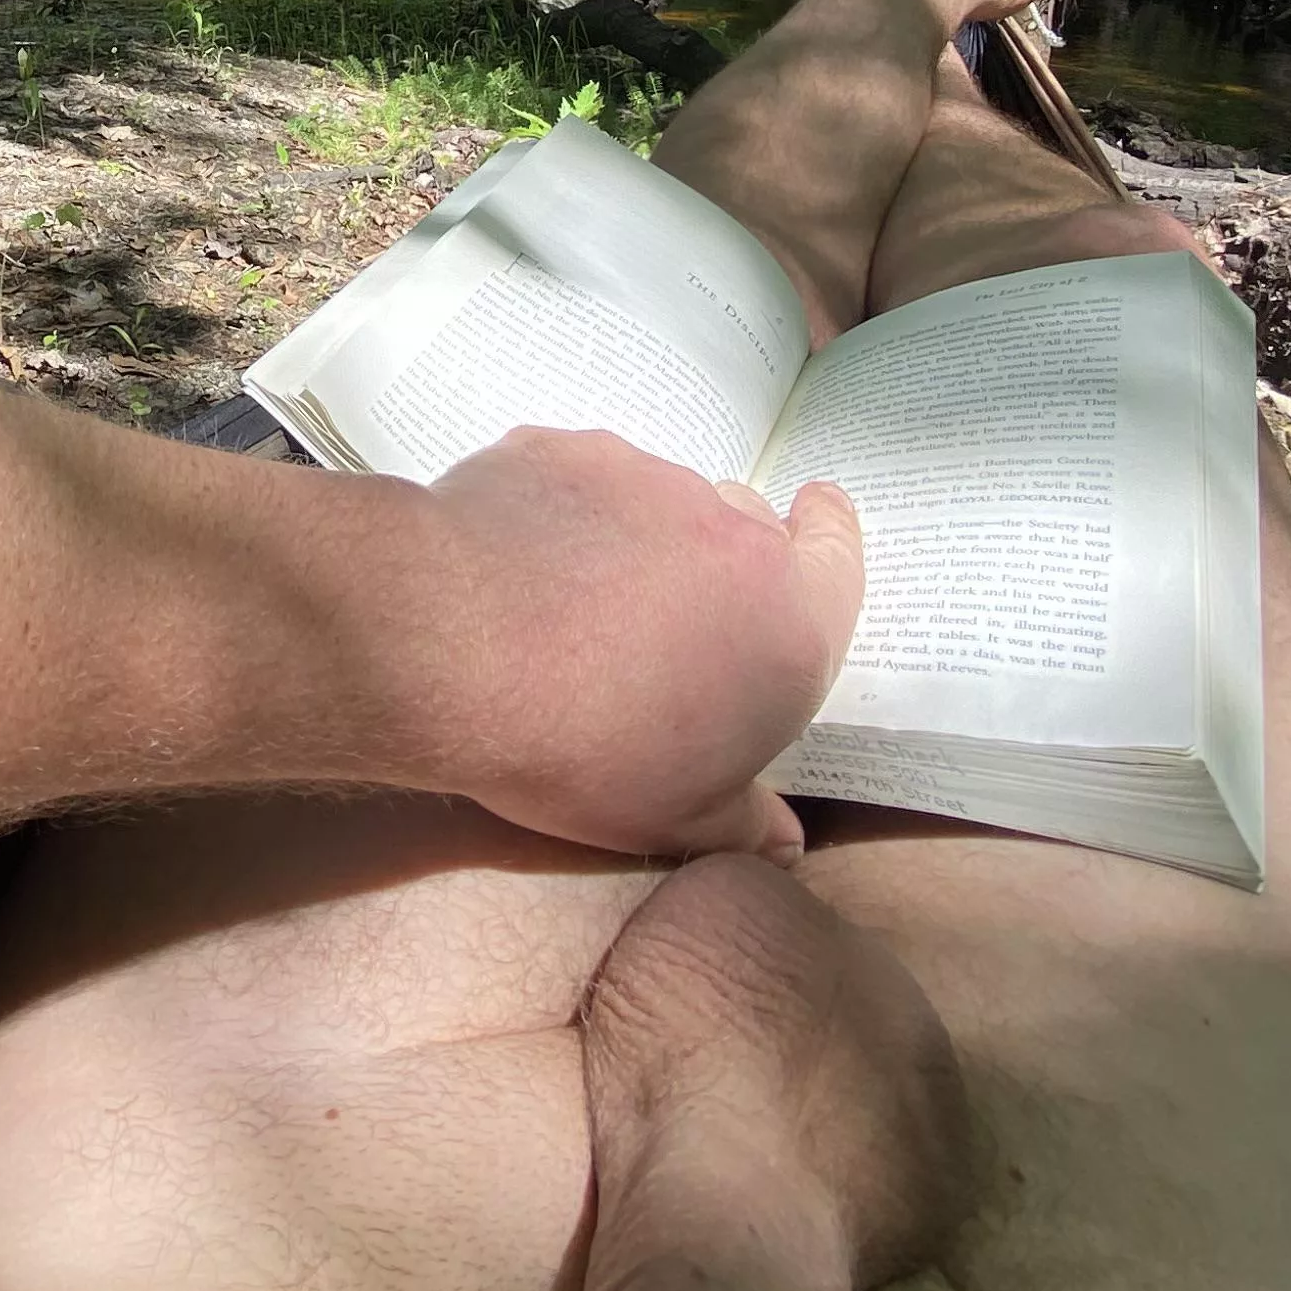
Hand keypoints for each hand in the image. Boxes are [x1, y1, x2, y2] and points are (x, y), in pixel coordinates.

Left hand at [408, 429, 862, 857]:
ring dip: (638, 542)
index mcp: (787, 625)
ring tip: (574, 605)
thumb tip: (782, 839)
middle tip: (665, 623)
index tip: (817, 517)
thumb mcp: (674, 819)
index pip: (840, 559)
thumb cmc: (579, 747)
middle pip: (749, 531)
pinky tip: (520, 567)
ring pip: (661, 504)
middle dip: (721, 567)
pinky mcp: (564, 452)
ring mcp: (646, 480)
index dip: (829, 539)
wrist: (450, 650)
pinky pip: (579, 481)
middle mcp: (733, 537)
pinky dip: (564, 515)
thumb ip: (742, 821)